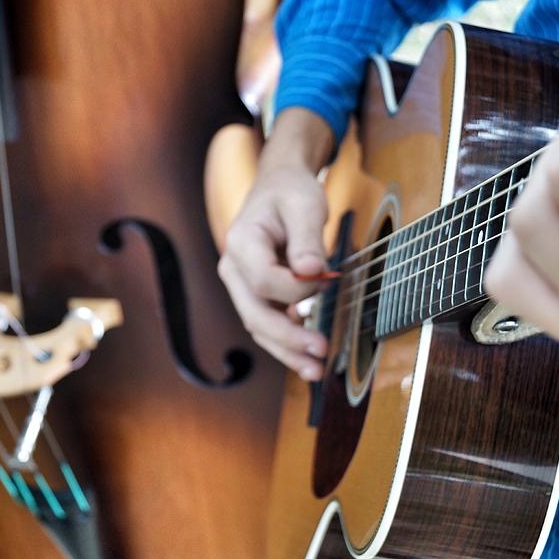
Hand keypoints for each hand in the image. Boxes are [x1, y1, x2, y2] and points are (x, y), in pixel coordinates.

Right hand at [218, 108, 333, 379]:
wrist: (279, 187)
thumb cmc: (291, 193)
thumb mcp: (304, 204)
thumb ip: (307, 237)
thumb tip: (311, 271)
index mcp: (241, 242)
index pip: (263, 280)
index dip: (296, 289)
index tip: (325, 278)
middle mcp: (233, 268)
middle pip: (255, 314)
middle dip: (289, 338)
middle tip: (322, 351)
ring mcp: (241, 286)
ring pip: (259, 327)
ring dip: (287, 351)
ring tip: (316, 371)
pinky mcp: (256, 296)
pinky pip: (268, 325)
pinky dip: (287, 345)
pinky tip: (308, 361)